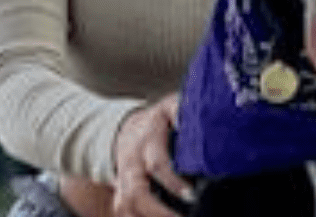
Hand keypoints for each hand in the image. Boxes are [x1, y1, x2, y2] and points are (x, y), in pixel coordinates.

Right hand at [113, 93, 192, 216]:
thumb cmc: (156, 123)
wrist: (125, 131)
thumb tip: (193, 118)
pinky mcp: (122, 196)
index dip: (173, 183)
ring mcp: (123, 183)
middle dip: (157, 213)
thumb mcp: (168, 109)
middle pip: (135, 195)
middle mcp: (131, 165)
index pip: (156, 165)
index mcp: (146, 143)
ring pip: (125, 207)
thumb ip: (180, 110)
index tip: (191, 195)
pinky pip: (125, 213)